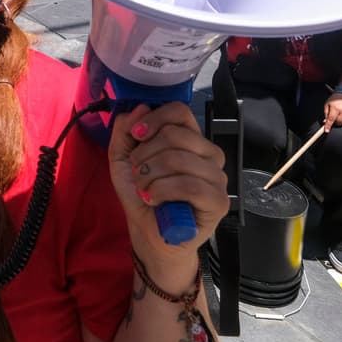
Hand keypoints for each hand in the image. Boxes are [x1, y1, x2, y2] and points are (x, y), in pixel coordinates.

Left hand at [109, 103, 228, 281]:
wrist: (149, 233)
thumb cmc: (142, 194)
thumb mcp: (123, 159)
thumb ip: (125, 132)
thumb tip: (141, 107)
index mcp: (189, 139)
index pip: (180, 112)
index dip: (155, 119)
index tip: (136, 135)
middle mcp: (208, 153)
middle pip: (175, 135)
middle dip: (145, 154)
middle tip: (138, 173)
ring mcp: (217, 177)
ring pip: (179, 159)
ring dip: (150, 175)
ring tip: (144, 189)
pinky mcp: (219, 201)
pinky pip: (190, 185)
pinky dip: (162, 190)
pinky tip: (152, 199)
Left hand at [324, 94, 341, 130]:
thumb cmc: (335, 100)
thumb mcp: (327, 105)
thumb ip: (326, 114)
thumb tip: (325, 122)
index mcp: (336, 108)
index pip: (331, 119)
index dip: (328, 126)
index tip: (326, 130)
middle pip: (340, 123)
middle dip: (336, 122)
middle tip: (336, 118)